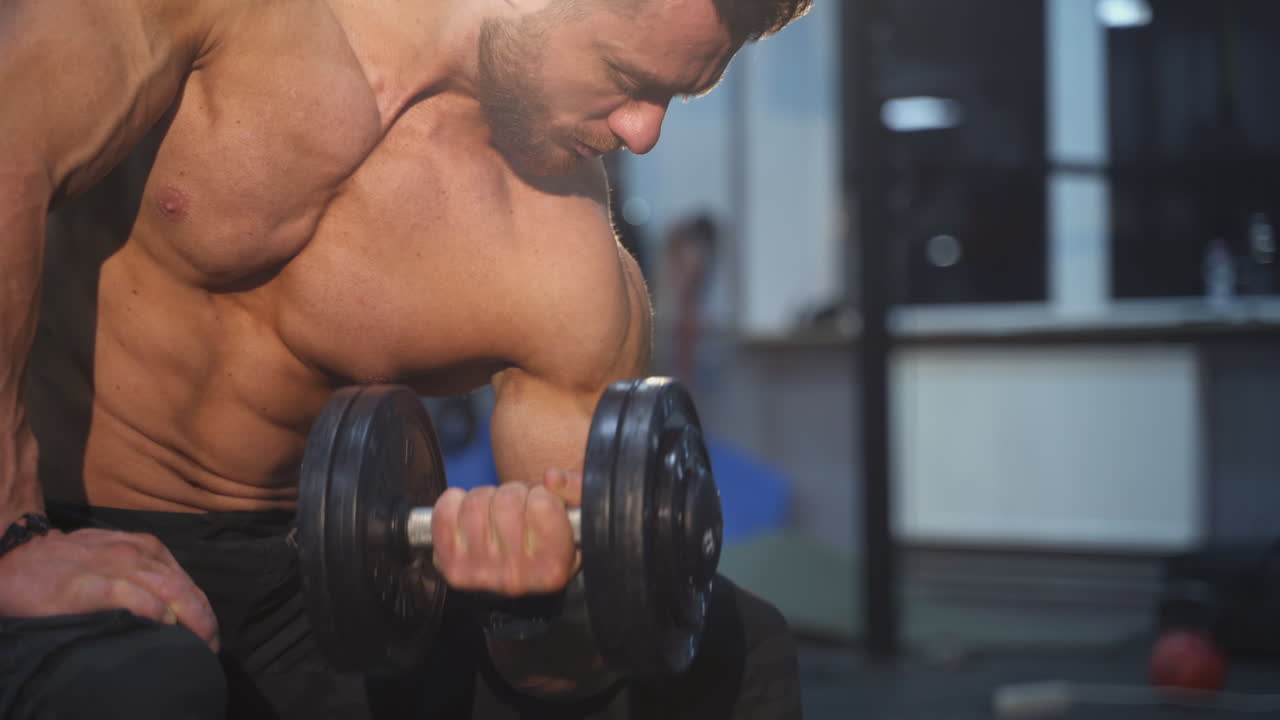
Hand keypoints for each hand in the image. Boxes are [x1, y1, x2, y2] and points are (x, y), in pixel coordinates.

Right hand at [0, 527, 219, 651]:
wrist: (16, 556)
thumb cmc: (69, 563)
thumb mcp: (116, 558)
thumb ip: (144, 576)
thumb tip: (174, 611)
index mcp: (147, 548)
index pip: (187, 582)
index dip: (204, 611)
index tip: (210, 637)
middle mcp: (136, 553)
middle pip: (184, 588)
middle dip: (204, 620)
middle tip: (211, 647)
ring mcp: (112, 566)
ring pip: (166, 590)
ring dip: (189, 619)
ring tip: (198, 645)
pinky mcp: (86, 585)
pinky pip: (128, 594)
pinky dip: (151, 608)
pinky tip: (164, 623)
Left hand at [431, 469, 581, 596]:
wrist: (518, 575)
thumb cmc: (548, 540)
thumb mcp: (577, 517)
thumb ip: (579, 490)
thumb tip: (552, 478)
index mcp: (553, 567)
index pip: (542, 503)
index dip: (542, 495)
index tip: (542, 507)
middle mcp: (517, 576)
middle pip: (507, 499)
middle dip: (514, 494)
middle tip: (518, 510)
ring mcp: (480, 573)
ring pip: (476, 501)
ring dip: (487, 498)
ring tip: (496, 514)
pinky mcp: (451, 566)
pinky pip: (444, 511)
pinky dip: (455, 502)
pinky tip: (468, 515)